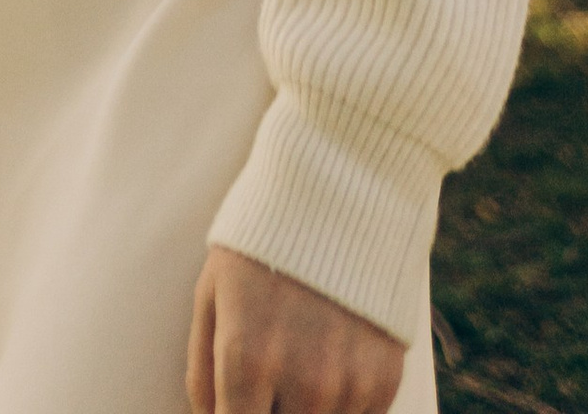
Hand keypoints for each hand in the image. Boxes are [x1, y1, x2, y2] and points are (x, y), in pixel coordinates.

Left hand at [188, 246, 407, 413]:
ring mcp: (348, 386)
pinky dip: (340, 407)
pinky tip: (330, 365)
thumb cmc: (261, 243)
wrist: (340, 194)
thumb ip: (203, 374)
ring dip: (304, 408)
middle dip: (270, 408)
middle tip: (267, 378)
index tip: (239, 399)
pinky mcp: (384, 382)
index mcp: (246, 359)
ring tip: (297, 363)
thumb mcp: (212, 294)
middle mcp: (300, 382)